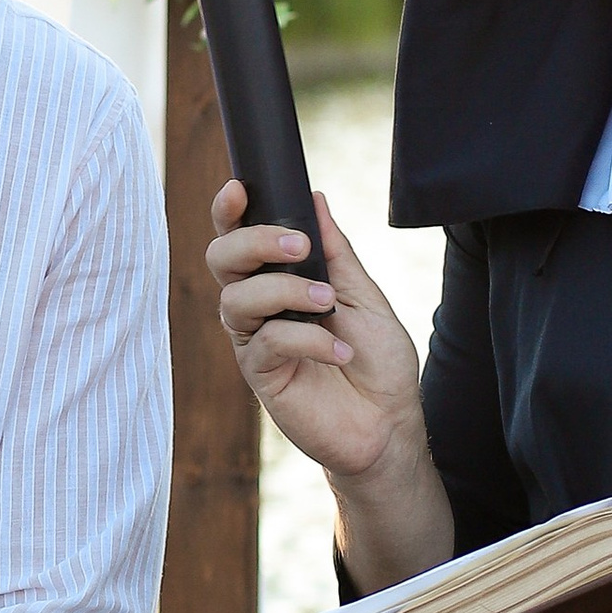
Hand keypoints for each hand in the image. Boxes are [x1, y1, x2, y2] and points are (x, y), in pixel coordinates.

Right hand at [205, 179, 450, 589]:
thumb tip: (316, 197)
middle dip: (253, 242)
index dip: (229, 211)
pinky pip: (266, 343)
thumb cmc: (377, 361)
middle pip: (222, 261)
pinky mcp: (261, 376)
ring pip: (234, 300)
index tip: (241, 189)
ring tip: (326, 302)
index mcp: (278, 280)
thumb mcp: (363, 295)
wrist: (389, 423)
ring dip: (282, 290)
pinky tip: (340, 351)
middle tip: (298, 246)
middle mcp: (259, 307)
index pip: (240, 238)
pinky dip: (307, 339)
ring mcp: (256, 341)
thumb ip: (336, 251)